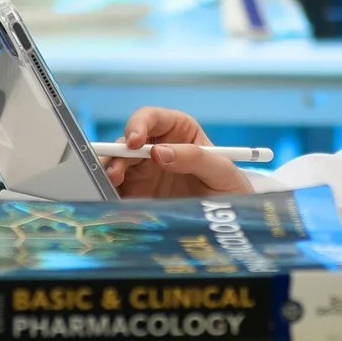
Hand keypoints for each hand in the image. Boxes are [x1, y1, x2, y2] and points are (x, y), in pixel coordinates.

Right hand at [103, 106, 255, 196]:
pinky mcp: (137, 194)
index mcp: (179, 132)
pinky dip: (110, 191)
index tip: (135, 141)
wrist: (229, 222)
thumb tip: (160, 152)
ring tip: (111, 184)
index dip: (139, 124)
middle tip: (116, 171)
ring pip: (118, 164)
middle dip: (118, 152)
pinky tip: (111, 198)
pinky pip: (118, 189)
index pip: (152, 118)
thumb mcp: (222, 171)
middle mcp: (157, 148)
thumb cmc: (230, 188)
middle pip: (128, 142)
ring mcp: (145, 171)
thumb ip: (195, 158)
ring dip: (111, 171)